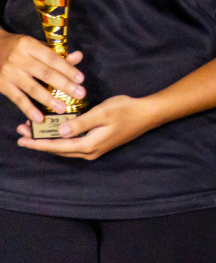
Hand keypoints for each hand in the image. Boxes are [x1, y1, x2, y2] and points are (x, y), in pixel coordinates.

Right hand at [0, 29, 84, 124]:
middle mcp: (19, 59)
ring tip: (63, 108)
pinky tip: (39, 118)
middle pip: (45, 73)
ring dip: (49, 99)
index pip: (52, 58)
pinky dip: (28, 109)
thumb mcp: (36, 45)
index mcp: (30, 45)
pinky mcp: (2, 85)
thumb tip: (78, 56)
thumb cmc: (19, 48)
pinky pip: (18, 99)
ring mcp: (9, 73)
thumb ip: (56, 54)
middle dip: (64, 85)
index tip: (81, 79)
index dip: (67, 69)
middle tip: (80, 94)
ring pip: (32, 88)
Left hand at [17, 94, 163, 159]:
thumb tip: (59, 132)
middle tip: (22, 132)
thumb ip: (80, 123)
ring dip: (48, 140)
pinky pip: (73, 145)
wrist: (147, 115)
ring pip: (65, 148)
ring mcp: (94, 150)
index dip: (37, 143)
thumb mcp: (102, 113)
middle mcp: (89, 152)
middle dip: (39, 142)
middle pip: (58, 149)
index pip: (56, 146)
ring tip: (34, 131)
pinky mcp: (98, 144)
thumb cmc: (126, 110)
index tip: (21, 139)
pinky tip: (56, 131)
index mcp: (88, 145)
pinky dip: (60, 139)